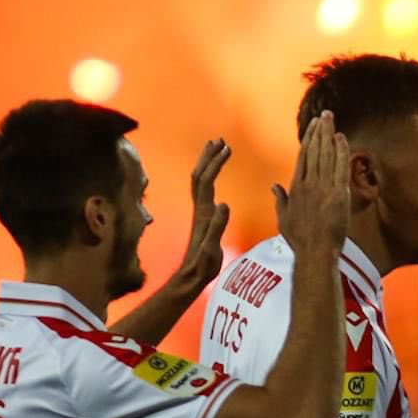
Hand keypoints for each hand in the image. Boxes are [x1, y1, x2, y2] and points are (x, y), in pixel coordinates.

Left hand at [170, 138, 231, 289]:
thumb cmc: (203, 265)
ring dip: (207, 163)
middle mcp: (200, 208)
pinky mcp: (202, 217)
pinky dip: (208, 176)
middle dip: (209, 156)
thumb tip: (225, 203)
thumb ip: (217, 227)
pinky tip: (213, 175)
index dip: (215, 163)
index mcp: (204, 212)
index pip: (207, 181)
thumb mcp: (211, 248)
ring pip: (199, 181)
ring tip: (216, 149)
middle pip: (199, 175)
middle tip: (220, 140)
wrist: (190, 276)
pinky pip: (203, 190)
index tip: (227, 149)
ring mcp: (200, 212)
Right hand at [274, 111, 350, 254]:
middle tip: (324, 115)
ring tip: (331, 119)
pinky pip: (340, 167)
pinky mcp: (338, 194)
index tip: (312, 126)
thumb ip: (281, 200)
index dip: (308, 139)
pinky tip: (341, 138)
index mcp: (296, 187)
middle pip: (314, 150)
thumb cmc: (300, 239)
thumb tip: (275, 187)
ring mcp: (323, 188)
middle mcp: (308, 183)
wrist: (315, 252)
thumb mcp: (284, 218)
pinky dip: (341, 151)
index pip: (303, 157)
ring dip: (328, 134)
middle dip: (319, 130)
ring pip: (325, 155)